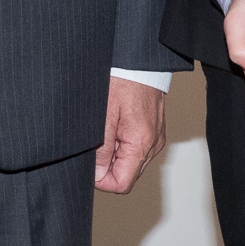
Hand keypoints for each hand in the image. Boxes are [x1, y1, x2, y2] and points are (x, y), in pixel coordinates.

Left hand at [95, 77, 167, 193]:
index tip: (89, 165)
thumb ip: (101, 149)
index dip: (101, 180)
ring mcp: (155, 138)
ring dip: (114, 154)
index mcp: (141, 143)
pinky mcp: (154, 131)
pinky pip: (136, 149)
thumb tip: (97, 175)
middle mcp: (153, 144)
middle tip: (95, 142)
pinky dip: (122, 144)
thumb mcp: (104, 115)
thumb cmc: (123, 80)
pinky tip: (115, 124)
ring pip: (130, 163)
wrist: (140, 61)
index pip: (121, 184)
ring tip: (106, 129)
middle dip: (107, 166)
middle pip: (126, 175)